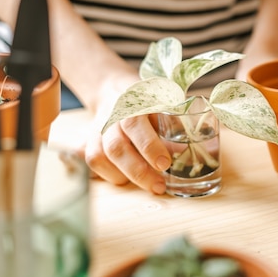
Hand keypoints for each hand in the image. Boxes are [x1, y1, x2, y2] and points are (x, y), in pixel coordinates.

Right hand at [83, 77, 172, 193]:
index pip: (134, 125)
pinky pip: (88, 163)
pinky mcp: (86, 142)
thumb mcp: (165, 101)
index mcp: (132, 103)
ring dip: (123, 177)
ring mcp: (95, 130)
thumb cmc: (148, 100)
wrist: (115, 90)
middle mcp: (110, 117)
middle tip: (159, 186)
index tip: (165, 164)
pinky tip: (123, 179)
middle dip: (139, 171)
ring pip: (99, 157)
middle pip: (116, 147)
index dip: (149, 146)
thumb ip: (174, 123)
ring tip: (146, 185)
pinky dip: (105, 175)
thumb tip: (191, 151)